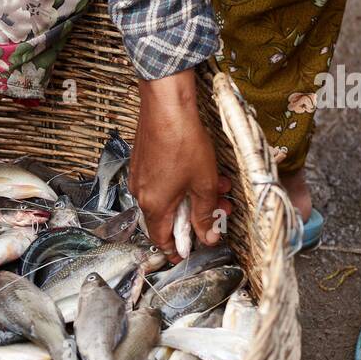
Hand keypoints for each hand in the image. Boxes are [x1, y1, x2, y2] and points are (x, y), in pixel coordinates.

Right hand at [133, 69, 232, 261]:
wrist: (166, 106)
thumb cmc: (183, 144)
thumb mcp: (203, 184)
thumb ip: (205, 214)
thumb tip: (207, 237)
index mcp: (154, 206)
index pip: (162, 239)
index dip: (177, 249)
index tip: (188, 253)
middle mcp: (141, 194)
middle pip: (169, 217)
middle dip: (197, 217)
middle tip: (220, 212)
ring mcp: (140, 176)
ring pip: (169, 197)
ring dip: (194, 197)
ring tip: (219, 186)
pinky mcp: (143, 161)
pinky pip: (162, 182)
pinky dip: (182, 183)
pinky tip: (202, 171)